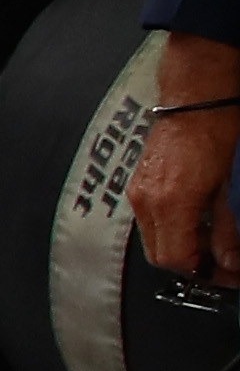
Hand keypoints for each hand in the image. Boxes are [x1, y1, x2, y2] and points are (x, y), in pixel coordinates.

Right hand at [145, 37, 239, 287]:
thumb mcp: (232, 186)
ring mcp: (139, 191)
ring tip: (215, 240)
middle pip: (161, 256)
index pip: (177, 260)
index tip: (228, 274)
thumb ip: (227, 228)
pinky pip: (151, 221)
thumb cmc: (217, 130)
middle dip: (192, 265)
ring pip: (155, 240)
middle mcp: (147, 201)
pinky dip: (173, 229)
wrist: (196, 95)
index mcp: (170, 203)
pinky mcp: (140, 182)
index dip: (204, 274)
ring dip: (183, 247)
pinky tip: (198, 219)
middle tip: (223, 263)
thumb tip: (228, 259)